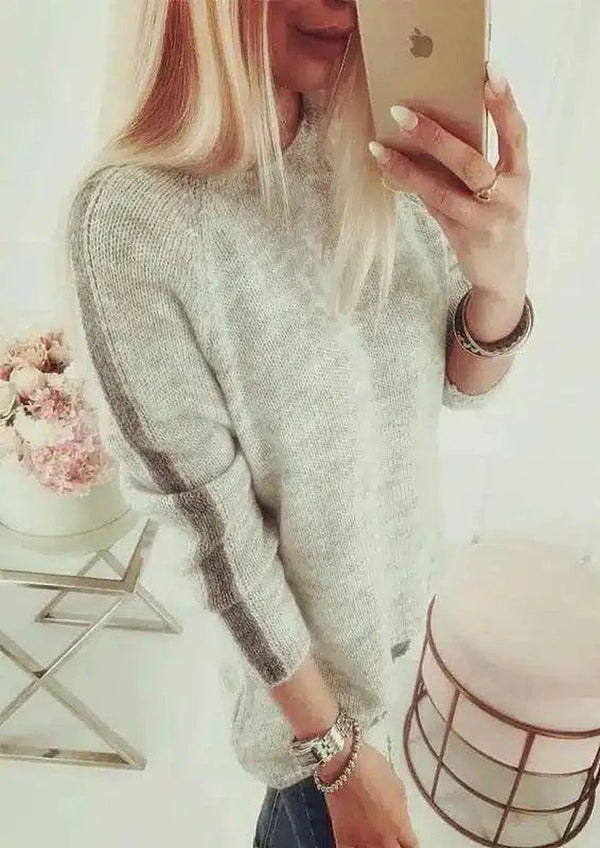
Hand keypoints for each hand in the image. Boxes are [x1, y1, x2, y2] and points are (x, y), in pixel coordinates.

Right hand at [322, 742, 418, 847]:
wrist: (345, 764)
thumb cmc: (371, 768)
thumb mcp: (397, 785)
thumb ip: (400, 808)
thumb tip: (400, 815)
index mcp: (400, 825)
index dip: (409, 844)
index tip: (406, 840)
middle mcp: (383, 838)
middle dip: (394, 846)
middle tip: (391, 839)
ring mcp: (362, 840)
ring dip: (375, 847)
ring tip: (374, 839)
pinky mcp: (343, 837)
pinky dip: (355, 847)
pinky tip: (357, 842)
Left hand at [369, 62, 530, 305]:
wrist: (504, 273)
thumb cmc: (498, 217)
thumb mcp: (501, 188)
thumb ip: (478, 161)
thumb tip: (435, 126)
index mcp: (520, 175)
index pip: (516, 133)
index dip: (504, 103)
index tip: (489, 72)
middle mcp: (506, 196)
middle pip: (470, 162)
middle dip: (435, 136)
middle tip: (402, 113)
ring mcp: (484, 220)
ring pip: (442, 191)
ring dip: (408, 167)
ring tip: (380, 146)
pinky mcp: (464, 238)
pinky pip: (433, 207)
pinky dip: (412, 187)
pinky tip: (389, 169)